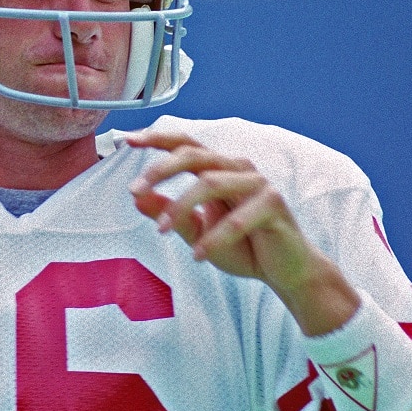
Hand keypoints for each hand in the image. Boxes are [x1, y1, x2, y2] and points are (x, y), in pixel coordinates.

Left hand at [126, 129, 357, 332]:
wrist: (284, 272)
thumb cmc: (241, 246)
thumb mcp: (196, 232)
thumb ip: (168, 214)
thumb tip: (136, 196)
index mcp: (218, 170)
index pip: (185, 145)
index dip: (157, 139)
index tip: (127, 140)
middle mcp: (237, 168)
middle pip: (194, 155)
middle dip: (160, 169)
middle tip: (135, 189)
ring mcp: (258, 183)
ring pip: (211, 182)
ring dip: (181, 206)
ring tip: (163, 231)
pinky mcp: (274, 205)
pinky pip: (239, 218)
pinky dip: (215, 237)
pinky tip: (199, 255)